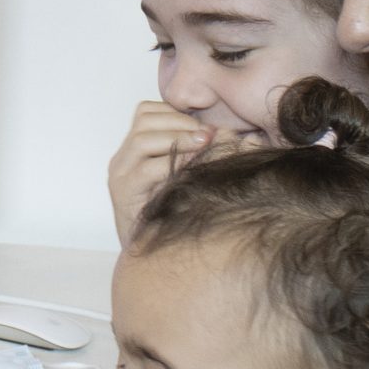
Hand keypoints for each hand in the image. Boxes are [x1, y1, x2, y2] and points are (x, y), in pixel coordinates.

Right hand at [107, 100, 214, 244]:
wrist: (153, 257)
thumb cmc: (177, 214)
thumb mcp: (191, 177)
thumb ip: (207, 155)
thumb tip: (249, 139)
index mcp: (135, 149)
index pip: (148, 111)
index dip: (178, 114)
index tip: (206, 130)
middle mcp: (123, 158)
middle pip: (145, 118)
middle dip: (181, 123)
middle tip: (208, 137)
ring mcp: (120, 174)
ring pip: (143, 139)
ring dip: (177, 139)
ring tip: (202, 148)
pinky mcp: (123, 193)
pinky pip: (145, 169)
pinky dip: (170, 164)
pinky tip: (191, 169)